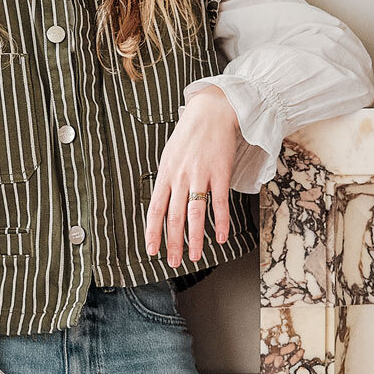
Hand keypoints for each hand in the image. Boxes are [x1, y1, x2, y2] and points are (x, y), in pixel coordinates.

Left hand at [145, 89, 240, 267]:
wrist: (213, 110)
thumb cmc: (190, 133)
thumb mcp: (170, 155)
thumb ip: (167, 179)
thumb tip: (162, 202)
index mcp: (165, 174)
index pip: (155, 209)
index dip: (152, 232)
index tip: (151, 250)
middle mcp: (180, 177)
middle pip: (174, 217)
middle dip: (173, 243)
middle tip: (174, 262)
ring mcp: (200, 175)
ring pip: (195, 213)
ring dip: (194, 238)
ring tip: (194, 256)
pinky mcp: (220, 172)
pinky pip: (219, 202)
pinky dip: (220, 222)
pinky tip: (221, 237)